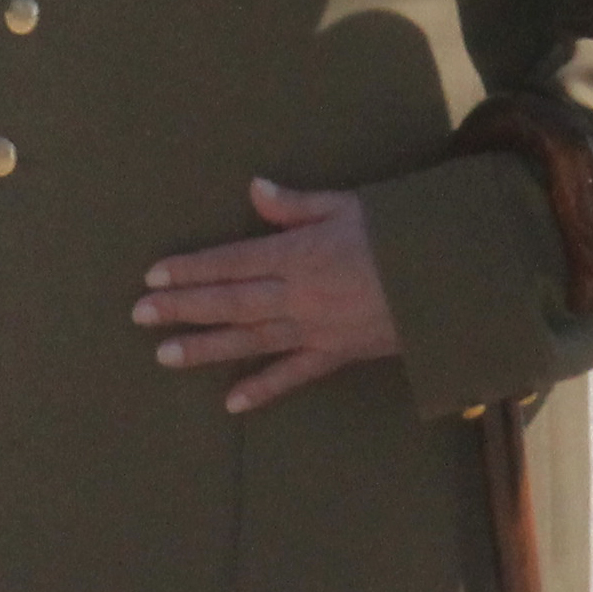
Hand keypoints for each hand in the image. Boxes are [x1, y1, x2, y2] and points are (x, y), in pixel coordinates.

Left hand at [135, 180, 401, 412]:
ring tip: (164, 355)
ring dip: (206, 347)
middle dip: (183, 308)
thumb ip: (298, 204)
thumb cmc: (403, 234)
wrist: (453, 281)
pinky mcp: (338, 354)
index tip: (153, 274)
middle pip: (231, 302)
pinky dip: (263, 388)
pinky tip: (232, 402)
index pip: (232, 261)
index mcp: (299, 254)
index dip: (192, 268)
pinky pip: (294, 375)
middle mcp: (299, 296)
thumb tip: (254, 189)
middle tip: (139, 315)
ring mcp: (317, 330)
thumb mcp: (350, 206)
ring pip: (251, 340)